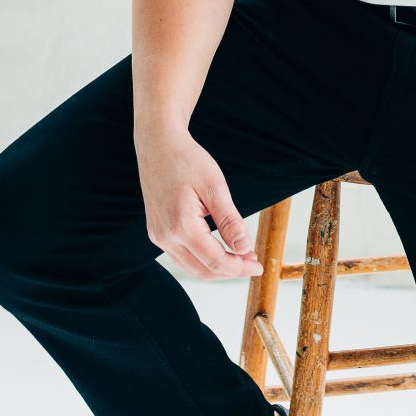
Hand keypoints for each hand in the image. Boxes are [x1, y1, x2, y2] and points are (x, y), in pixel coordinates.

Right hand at [134, 125, 263, 280]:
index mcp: (180, 225)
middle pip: (203, 270)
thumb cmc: (187, 160)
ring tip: (239, 255)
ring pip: (191, 267)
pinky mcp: (157, 232)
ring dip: (216, 267)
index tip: (258, 266)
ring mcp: (157, 236)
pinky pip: (181, 257)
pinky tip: (218, 249)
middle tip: (252, 261)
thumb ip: (229, 221)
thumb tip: (244, 248)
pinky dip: (202, 259)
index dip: (239, 268)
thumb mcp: (215, 187)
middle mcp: (164, 237)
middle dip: (230, 270)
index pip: (215, 261)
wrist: (159, 145)